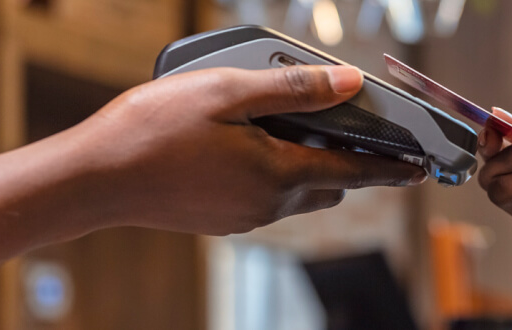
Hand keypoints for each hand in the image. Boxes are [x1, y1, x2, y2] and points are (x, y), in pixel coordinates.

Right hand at [55, 65, 426, 235]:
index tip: (418, 167)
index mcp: (279, 174)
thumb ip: (294, 89)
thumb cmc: (154, 130)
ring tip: (299, 132)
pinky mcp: (219, 220)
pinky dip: (275, 175)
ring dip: (308, 168)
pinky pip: (264, 199)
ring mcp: (242, 217)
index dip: (390, 167)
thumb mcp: (228, 92)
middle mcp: (267, 204)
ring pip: (296, 194)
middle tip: (362, 139)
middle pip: (328, 186)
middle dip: (351, 166)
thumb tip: (349, 83)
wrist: (94, 179)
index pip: (354, 171)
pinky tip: (250, 148)